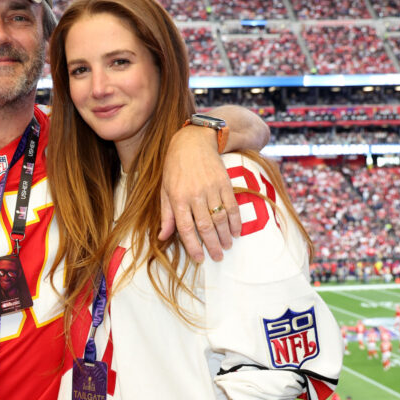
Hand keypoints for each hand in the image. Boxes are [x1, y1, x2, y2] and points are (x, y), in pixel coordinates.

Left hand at [159, 126, 240, 261]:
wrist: (193, 141)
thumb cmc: (175, 167)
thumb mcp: (165, 190)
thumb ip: (166, 215)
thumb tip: (162, 237)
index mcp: (178, 198)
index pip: (185, 228)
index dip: (193, 246)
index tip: (199, 258)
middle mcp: (195, 195)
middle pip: (205, 226)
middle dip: (212, 245)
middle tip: (217, 257)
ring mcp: (211, 188)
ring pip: (220, 218)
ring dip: (225, 235)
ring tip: (227, 246)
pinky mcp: (225, 182)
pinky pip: (232, 206)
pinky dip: (236, 221)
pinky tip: (236, 231)